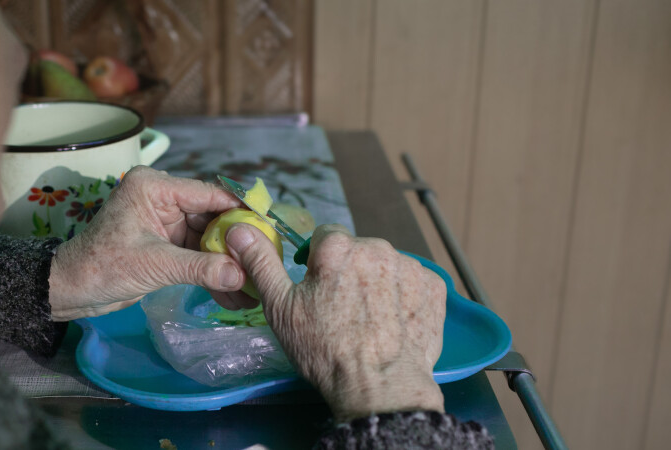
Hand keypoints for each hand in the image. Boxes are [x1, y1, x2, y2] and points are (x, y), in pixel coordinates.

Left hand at [47, 166, 252, 320]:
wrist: (71, 290)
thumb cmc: (102, 266)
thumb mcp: (154, 265)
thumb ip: (200, 268)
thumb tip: (240, 275)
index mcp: (153, 187)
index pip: (208, 193)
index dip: (240, 210)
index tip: (269, 225)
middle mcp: (161, 197)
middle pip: (212, 216)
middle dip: (236, 243)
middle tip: (266, 262)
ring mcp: (164, 221)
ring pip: (207, 238)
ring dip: (227, 262)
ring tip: (254, 285)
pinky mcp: (164, 243)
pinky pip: (196, 254)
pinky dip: (212, 271)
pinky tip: (233, 292)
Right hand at [225, 223, 445, 420]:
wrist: (379, 387)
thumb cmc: (325, 349)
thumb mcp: (281, 308)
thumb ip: (261, 262)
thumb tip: (239, 229)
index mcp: (337, 247)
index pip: (324, 237)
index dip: (318, 262)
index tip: (316, 289)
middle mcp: (377, 247)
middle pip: (357, 250)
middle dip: (349, 271)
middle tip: (341, 309)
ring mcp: (409, 266)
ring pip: (385, 265)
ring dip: (376, 282)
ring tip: (368, 319)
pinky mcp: (434, 287)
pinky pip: (413, 282)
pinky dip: (403, 296)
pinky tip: (393, 322)